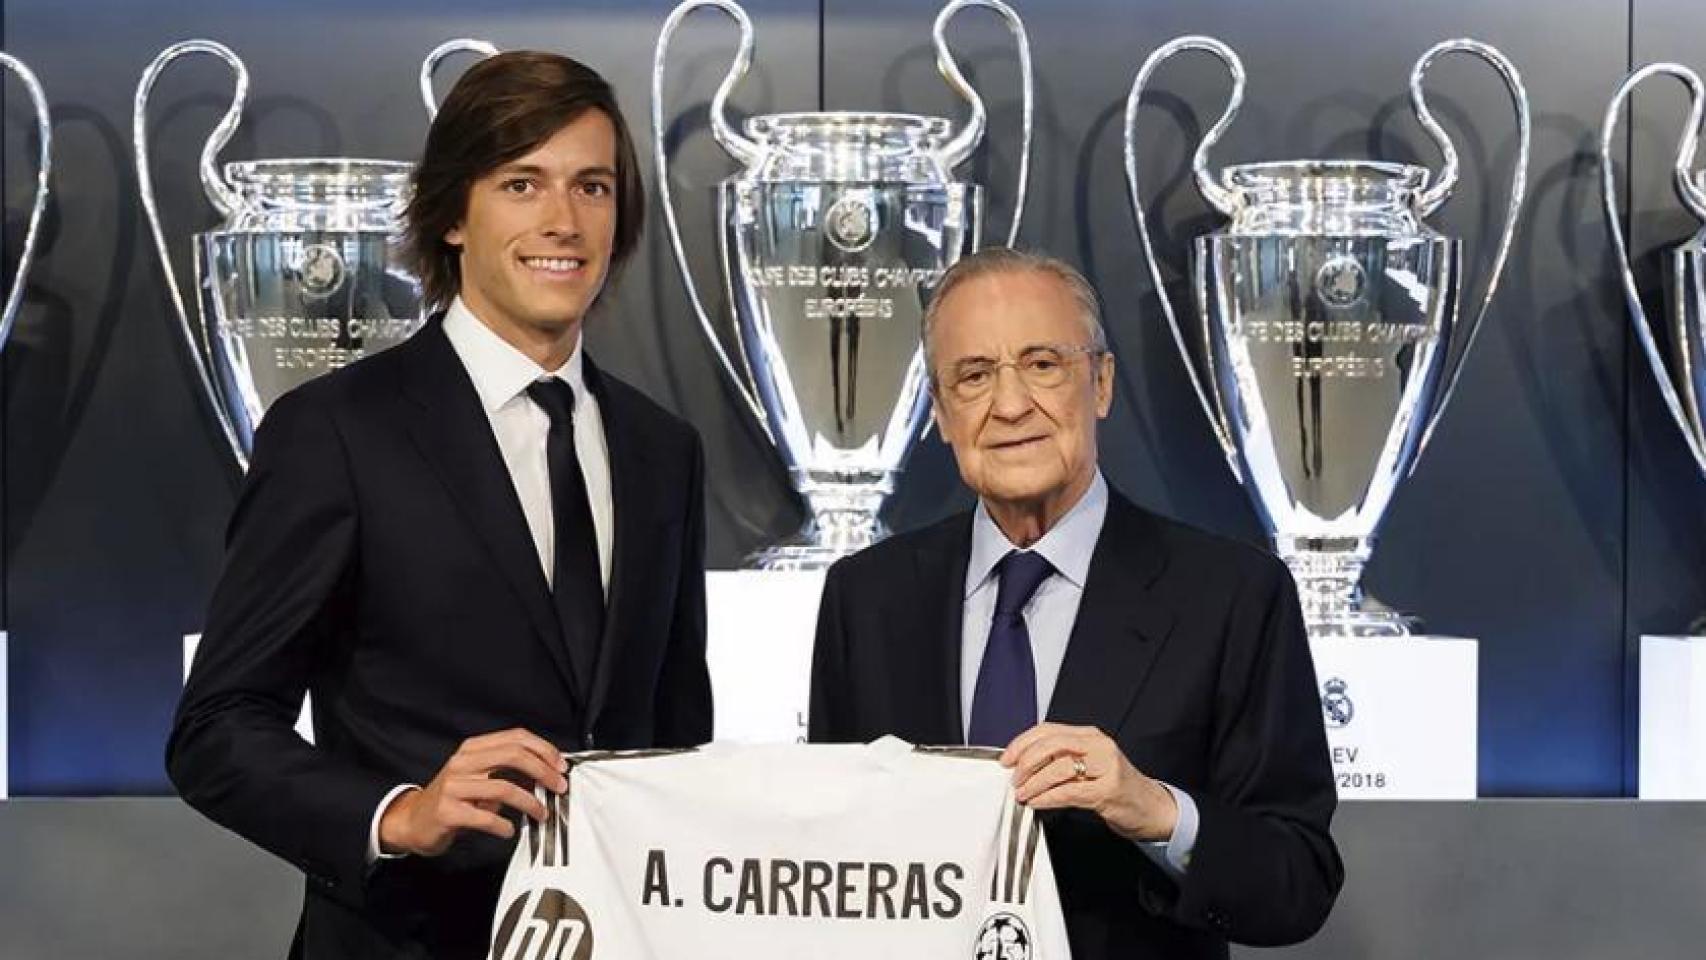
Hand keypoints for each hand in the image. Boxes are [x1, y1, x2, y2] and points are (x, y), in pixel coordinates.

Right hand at [379, 728, 567, 856]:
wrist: (413, 821)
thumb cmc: (455, 798)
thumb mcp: (479, 776)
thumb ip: (507, 770)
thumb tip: (549, 771)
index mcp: (473, 748)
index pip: (516, 737)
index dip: (544, 749)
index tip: (561, 766)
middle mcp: (462, 762)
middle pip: (513, 756)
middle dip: (543, 771)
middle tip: (559, 787)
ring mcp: (453, 786)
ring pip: (504, 788)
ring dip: (530, 803)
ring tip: (541, 814)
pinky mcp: (447, 811)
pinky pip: (485, 817)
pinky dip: (504, 826)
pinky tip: (509, 831)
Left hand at [1002, 722, 1177, 841]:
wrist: (1151, 807)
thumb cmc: (1115, 786)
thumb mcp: (1089, 765)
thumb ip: (1061, 759)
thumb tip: (1022, 764)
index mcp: (1090, 735)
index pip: (1048, 730)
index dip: (1022, 743)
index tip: (1006, 758)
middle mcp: (1098, 745)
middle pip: (1052, 744)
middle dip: (1026, 762)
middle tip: (1014, 778)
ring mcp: (1106, 767)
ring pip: (1059, 768)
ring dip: (1034, 782)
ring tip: (1023, 793)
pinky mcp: (1108, 790)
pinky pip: (1069, 791)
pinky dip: (1047, 797)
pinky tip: (1037, 802)